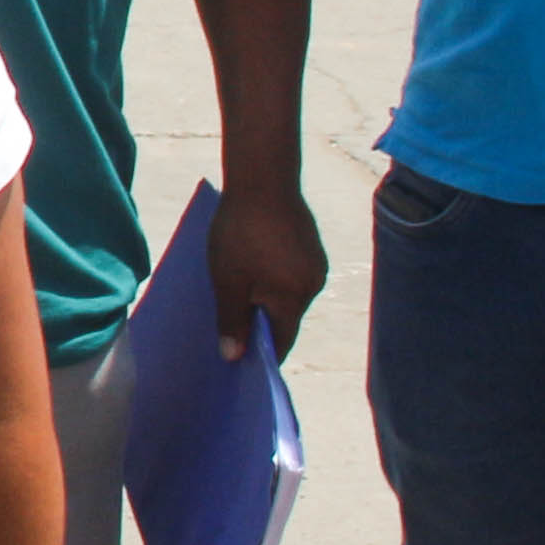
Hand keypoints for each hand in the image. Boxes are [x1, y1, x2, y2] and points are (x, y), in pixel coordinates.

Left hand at [213, 182, 331, 361]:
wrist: (262, 180)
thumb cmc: (240, 232)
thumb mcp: (228, 281)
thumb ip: (232, 320)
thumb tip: (233, 358)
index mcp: (295, 298)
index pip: (281, 340)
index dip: (261, 354)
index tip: (241, 364)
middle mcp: (314, 285)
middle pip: (285, 317)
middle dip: (260, 323)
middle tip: (230, 326)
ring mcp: (316, 264)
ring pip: (288, 294)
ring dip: (266, 297)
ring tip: (237, 293)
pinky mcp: (311, 247)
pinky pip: (291, 274)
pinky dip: (273, 278)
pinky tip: (252, 267)